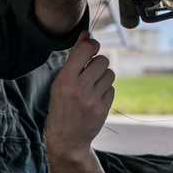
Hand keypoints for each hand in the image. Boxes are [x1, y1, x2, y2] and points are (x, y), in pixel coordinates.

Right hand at [45, 31, 115, 157]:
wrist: (66, 137)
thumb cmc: (62, 105)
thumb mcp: (61, 81)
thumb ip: (74, 57)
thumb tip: (86, 34)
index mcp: (64, 79)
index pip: (86, 49)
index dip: (92, 45)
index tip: (91, 49)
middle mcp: (79, 88)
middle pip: (102, 60)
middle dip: (98, 64)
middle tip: (90, 73)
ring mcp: (92, 99)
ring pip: (109, 74)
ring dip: (103, 76)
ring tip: (93, 86)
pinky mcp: (103, 108)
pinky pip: (111, 88)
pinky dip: (105, 90)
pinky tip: (95, 98)